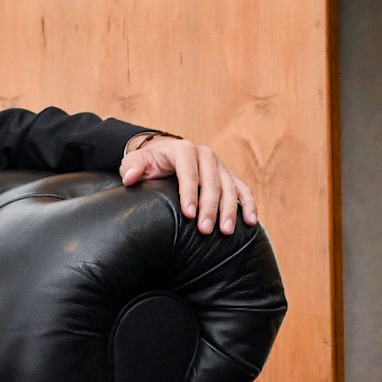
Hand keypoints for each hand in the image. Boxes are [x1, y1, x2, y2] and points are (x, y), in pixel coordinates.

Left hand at [119, 133, 257, 232]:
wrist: (165, 154)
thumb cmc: (149, 162)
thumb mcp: (136, 161)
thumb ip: (131, 168)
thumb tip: (129, 178)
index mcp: (183, 149)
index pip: (189, 172)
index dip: (190, 193)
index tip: (188, 214)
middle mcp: (205, 155)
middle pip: (212, 182)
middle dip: (210, 207)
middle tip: (206, 230)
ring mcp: (220, 165)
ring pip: (230, 187)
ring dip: (230, 210)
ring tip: (227, 231)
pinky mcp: (229, 176)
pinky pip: (243, 189)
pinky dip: (249, 204)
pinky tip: (251, 222)